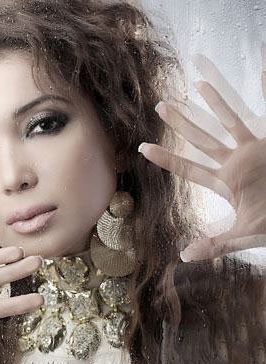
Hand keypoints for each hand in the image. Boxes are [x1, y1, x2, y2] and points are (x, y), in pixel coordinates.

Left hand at [138, 47, 265, 261]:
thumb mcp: (245, 236)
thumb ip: (216, 244)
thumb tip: (184, 256)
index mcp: (225, 183)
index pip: (188, 168)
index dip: (166, 158)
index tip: (143, 148)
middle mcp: (235, 163)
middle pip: (201, 139)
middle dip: (180, 122)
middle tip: (159, 105)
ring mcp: (255, 151)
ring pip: (229, 121)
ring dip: (214, 102)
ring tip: (197, 83)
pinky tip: (262, 72)